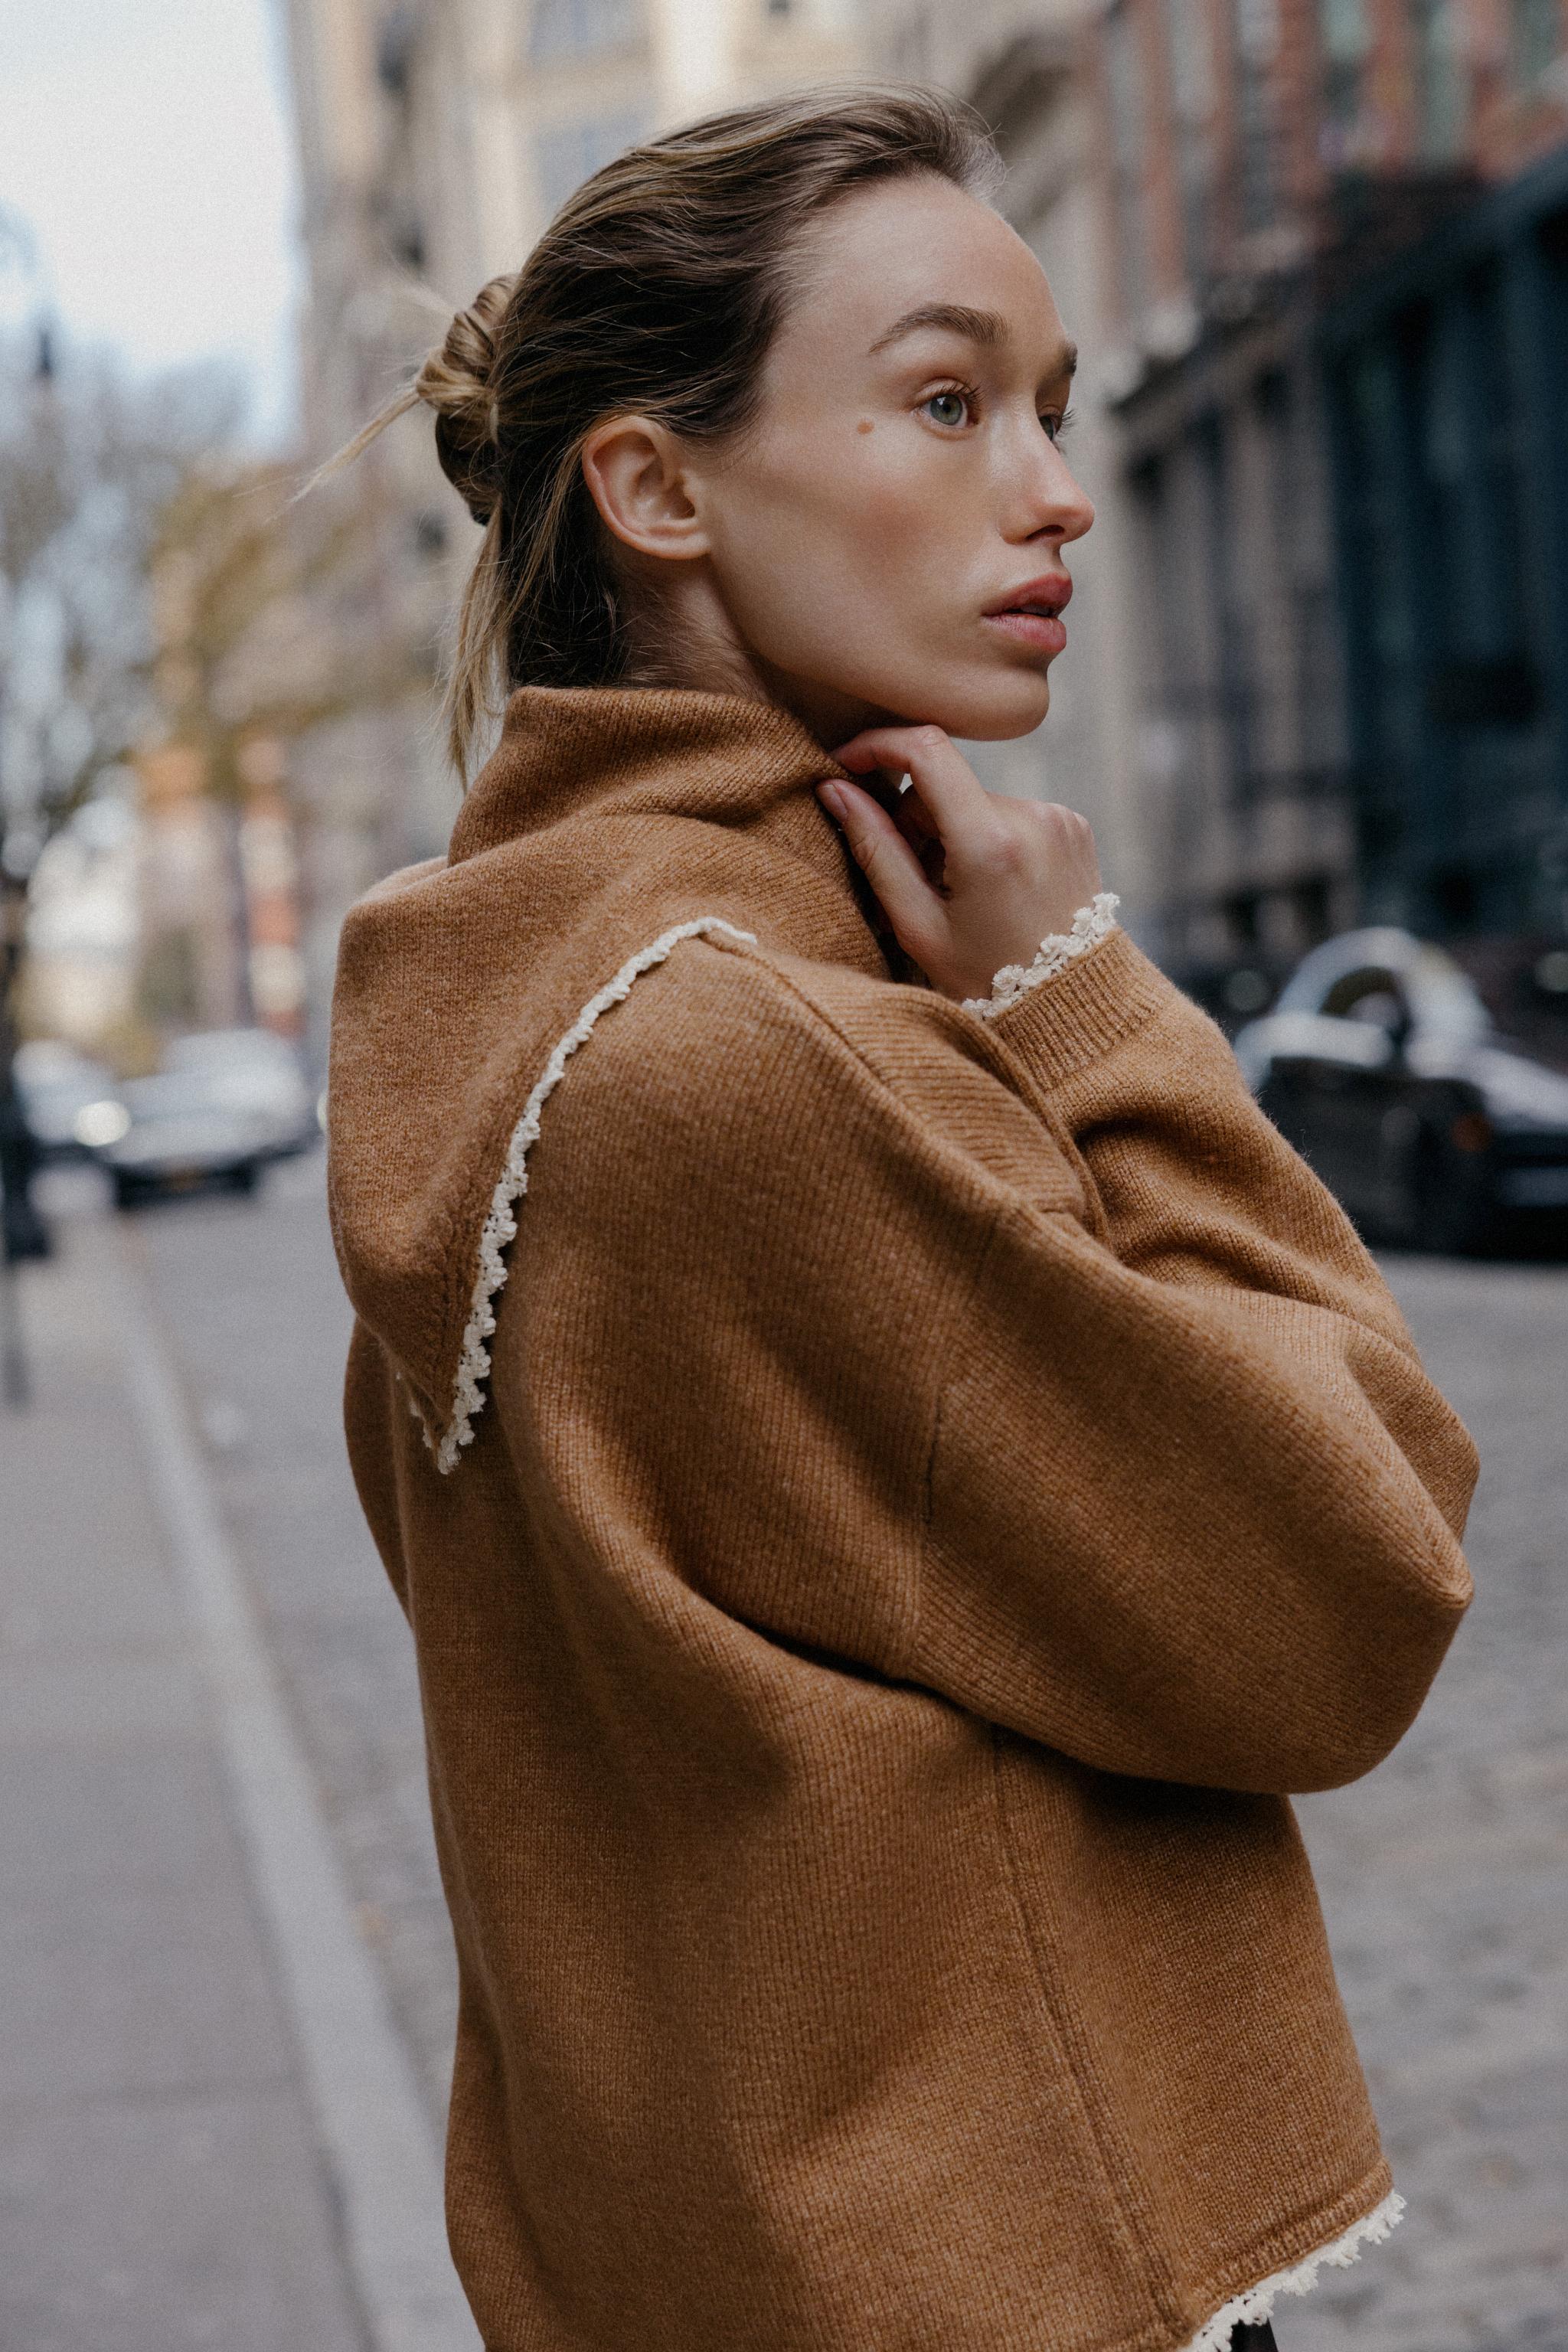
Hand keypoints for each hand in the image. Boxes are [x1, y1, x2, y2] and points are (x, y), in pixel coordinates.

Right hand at [818, 724, 1102, 1003]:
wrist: (1069, 1007)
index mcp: (990, 843)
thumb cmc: (987, 979)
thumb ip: (875, 850)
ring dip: (951, 831)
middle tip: (910, 877)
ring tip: (955, 893)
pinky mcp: (1073, 824)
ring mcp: (1058, 817)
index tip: (847, 764)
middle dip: (914, 818)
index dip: (877, 746)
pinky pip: (1010, 813)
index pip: (926, 750)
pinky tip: (990, 887)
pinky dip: (986, 837)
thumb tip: (835, 789)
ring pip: (975, 799)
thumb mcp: (918, 925)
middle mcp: (1032, 817)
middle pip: (946, 784)